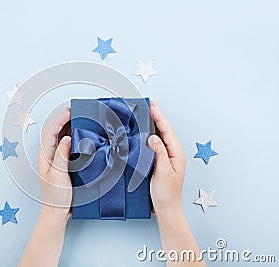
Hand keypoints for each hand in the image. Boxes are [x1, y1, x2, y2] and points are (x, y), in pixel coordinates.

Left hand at [19, 109, 71, 266]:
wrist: (57, 211)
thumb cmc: (56, 197)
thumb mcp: (59, 175)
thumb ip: (62, 156)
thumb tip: (66, 138)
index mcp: (44, 156)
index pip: (50, 133)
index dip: (59, 120)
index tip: (68, 112)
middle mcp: (48, 155)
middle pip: (53, 132)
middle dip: (62, 119)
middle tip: (73, 110)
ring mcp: (54, 159)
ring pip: (59, 137)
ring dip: (67, 126)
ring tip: (77, 117)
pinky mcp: (62, 163)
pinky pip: (66, 146)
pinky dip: (71, 137)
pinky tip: (78, 134)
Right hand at [147, 100, 185, 217]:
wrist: (166, 209)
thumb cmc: (166, 194)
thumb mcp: (163, 172)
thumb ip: (159, 153)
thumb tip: (153, 138)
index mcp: (177, 155)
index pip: (167, 132)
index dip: (160, 118)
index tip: (152, 106)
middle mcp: (173, 155)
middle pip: (165, 132)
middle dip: (157, 117)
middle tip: (149, 105)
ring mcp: (167, 159)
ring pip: (161, 138)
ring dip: (154, 126)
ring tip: (147, 115)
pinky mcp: (160, 164)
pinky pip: (156, 146)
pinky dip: (150, 137)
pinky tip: (145, 134)